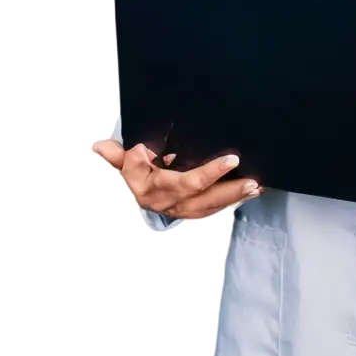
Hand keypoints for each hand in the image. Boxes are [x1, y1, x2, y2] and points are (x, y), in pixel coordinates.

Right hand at [90, 133, 262, 222]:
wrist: (132, 187)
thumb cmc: (132, 167)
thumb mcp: (124, 160)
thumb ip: (115, 155)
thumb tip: (99, 147)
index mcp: (153, 189)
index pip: (185, 183)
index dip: (209, 173)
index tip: (232, 160)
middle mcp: (168, 202)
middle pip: (203, 199)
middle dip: (229, 191)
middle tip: (253, 182)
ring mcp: (180, 208)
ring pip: (210, 206)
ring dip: (234, 197)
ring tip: (256, 188)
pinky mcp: (190, 208)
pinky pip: (212, 207)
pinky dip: (231, 201)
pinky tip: (250, 193)